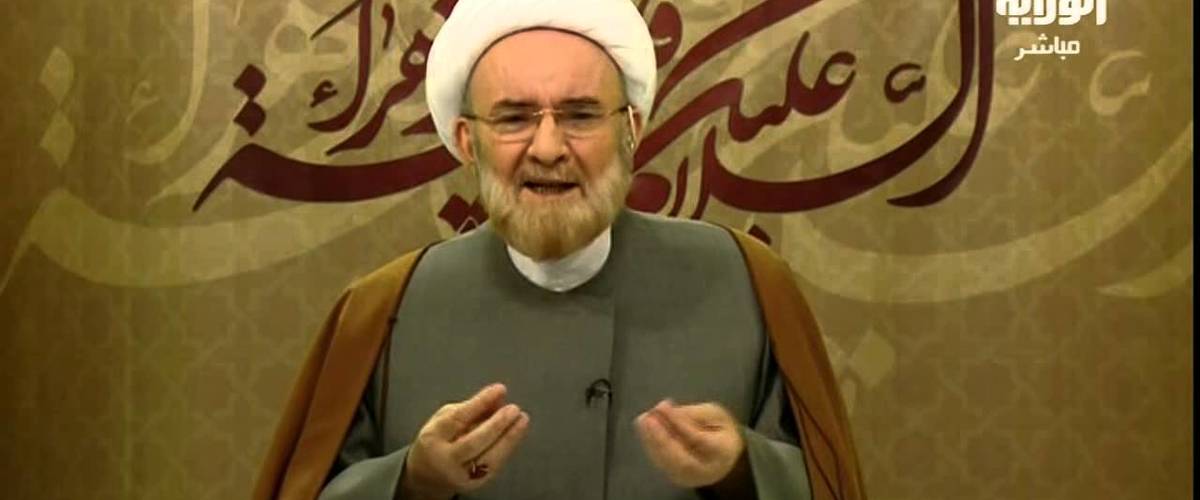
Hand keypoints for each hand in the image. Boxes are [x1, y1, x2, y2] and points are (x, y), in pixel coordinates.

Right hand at [399, 383, 530, 499]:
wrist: (427, 477)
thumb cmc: (438, 441)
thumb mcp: (444, 420)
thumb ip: (470, 409)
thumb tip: (498, 398)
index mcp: (433, 438)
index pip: (458, 419)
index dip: (480, 403)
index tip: (499, 389)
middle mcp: (446, 459)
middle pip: (473, 443)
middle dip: (496, 424)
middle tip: (513, 409)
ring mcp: (461, 475)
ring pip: (488, 458)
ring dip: (509, 438)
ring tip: (522, 420)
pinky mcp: (475, 484)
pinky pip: (495, 465)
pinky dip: (507, 448)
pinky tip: (516, 434)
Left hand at [634, 400, 745, 488]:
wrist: (725, 459)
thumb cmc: (720, 431)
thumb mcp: (715, 414)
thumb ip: (694, 413)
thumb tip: (668, 410)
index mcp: (723, 451)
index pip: (700, 440)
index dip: (680, 423)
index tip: (663, 406)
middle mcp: (708, 470)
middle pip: (683, 459)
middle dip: (662, 438)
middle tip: (648, 417)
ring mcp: (692, 478)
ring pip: (669, 463)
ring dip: (652, 440)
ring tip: (643, 420)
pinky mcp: (678, 478)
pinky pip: (662, 463)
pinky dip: (651, 445)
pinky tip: (644, 429)